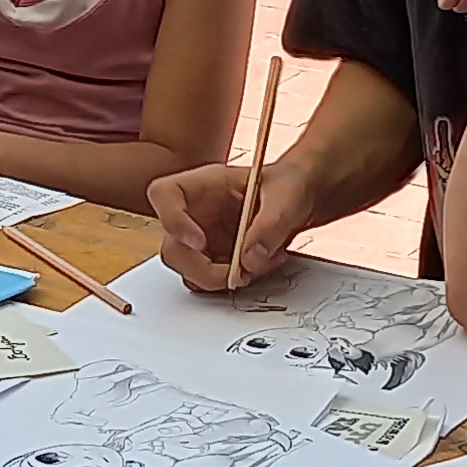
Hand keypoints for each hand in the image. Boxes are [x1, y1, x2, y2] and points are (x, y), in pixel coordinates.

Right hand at [151, 154, 328, 292]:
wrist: (302, 201)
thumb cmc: (289, 186)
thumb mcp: (286, 197)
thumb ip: (269, 225)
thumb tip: (250, 260)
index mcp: (202, 184)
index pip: (164, 195)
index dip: (172, 220)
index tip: (199, 241)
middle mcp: (195, 213)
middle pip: (172, 247)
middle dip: (201, 268)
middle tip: (235, 274)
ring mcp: (202, 240)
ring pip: (188, 271)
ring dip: (220, 278)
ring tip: (259, 265)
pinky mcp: (215, 260)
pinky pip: (210, 281)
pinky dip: (233, 282)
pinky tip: (260, 266)